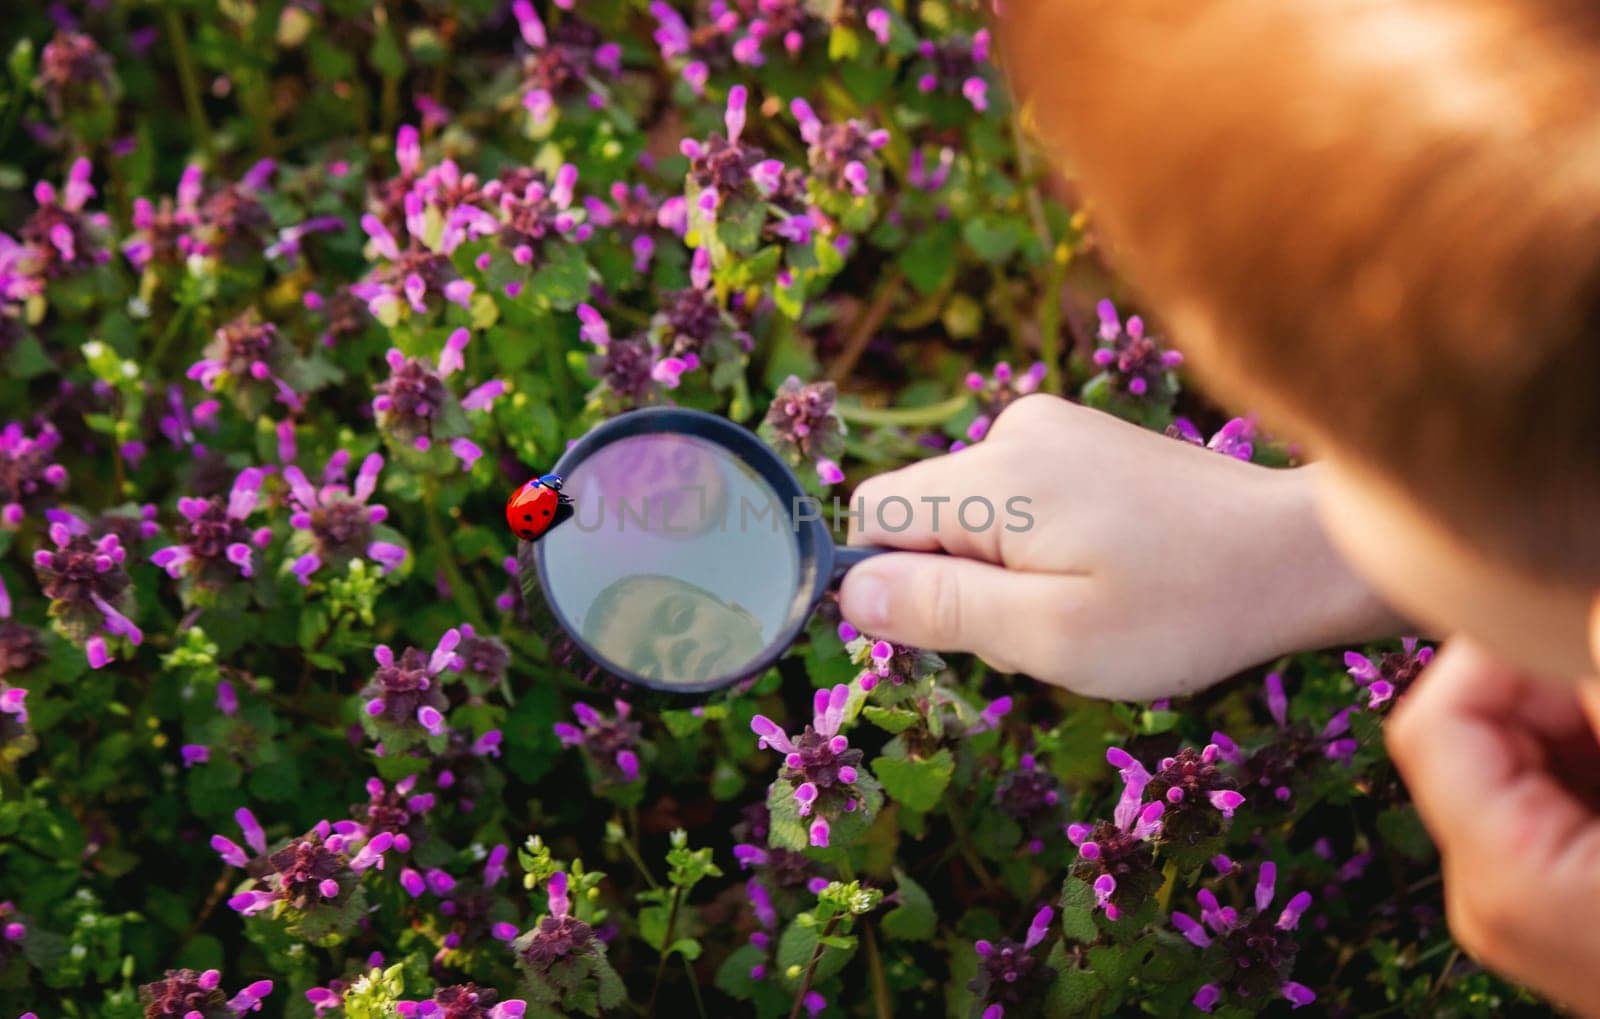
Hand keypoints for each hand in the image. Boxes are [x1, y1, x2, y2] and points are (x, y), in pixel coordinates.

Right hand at [837, 394, 1399, 698]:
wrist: (1297, 555)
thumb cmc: (1184, 608)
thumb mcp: (1052, 636)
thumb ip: (941, 610)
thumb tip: (847, 590)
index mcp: (998, 476)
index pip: (873, 515)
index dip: (892, 583)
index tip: (959, 630)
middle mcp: (1015, 431)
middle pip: (923, 517)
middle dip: (959, 586)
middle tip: (1044, 628)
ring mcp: (1054, 429)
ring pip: (970, 516)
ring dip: (1004, 574)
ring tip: (1088, 604)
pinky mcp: (1085, 441)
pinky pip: (1015, 500)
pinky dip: (1039, 548)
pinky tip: (1105, 574)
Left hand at [1387, 640, 1599, 1016]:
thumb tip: (1585, 612)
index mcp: (1506, 877)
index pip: (1439, 724)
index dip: (1497, 656)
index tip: (1570, 619)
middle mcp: (1497, 900)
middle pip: (1480, 738)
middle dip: (1560, 687)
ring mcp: (1533, 908)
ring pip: (1531, 761)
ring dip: (1592, 719)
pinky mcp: (1575, 904)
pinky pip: (1568, 799)